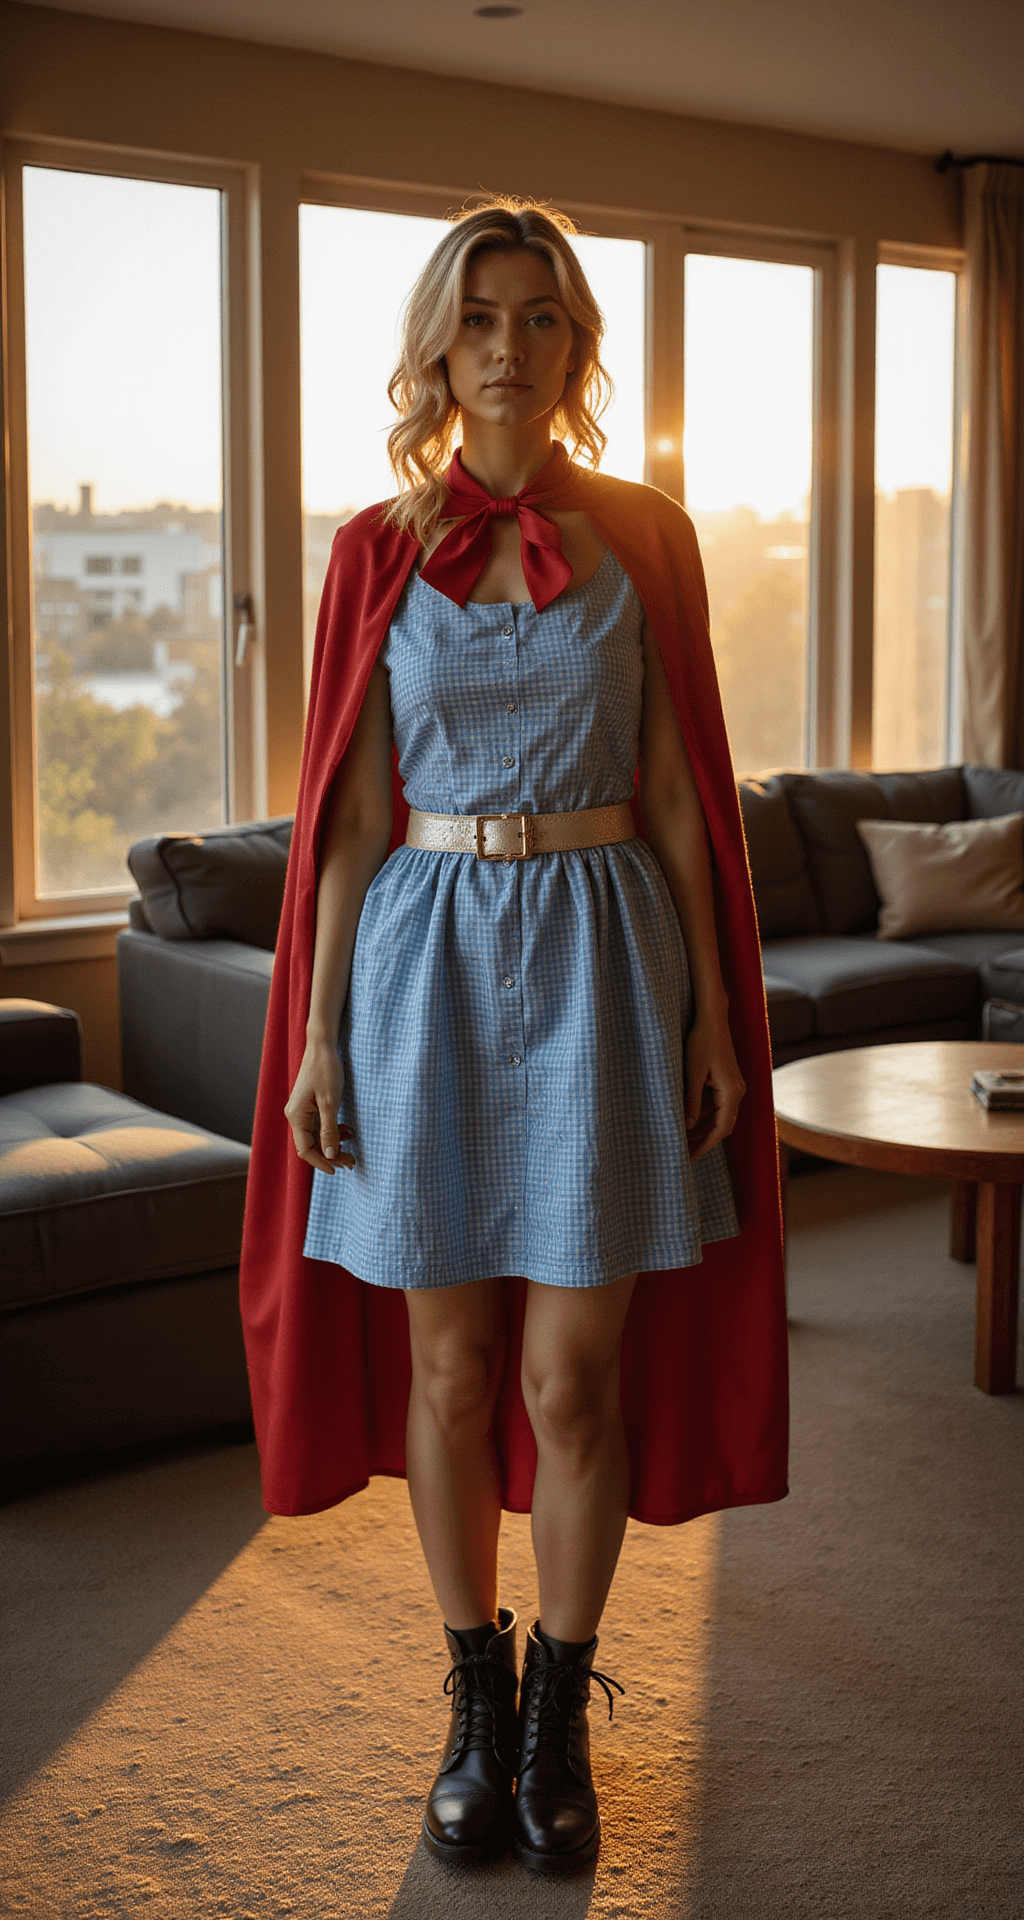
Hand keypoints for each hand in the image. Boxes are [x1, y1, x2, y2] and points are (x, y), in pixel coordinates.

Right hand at [284, 1040, 354, 1173]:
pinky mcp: (309, 1106)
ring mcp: (302, 1111)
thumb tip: (330, 1154)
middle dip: (331, 1155)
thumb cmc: (326, 1071)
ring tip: (352, 1152)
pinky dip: (333, 1132)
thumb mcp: (330, 1102)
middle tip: (352, 1162)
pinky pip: (319, 1126)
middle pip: (311, 1145)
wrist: (322, 1046)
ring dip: (333, 1145)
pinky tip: (348, 1132)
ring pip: (316, 1137)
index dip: (321, 1162)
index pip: (305, 1149)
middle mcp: (295, 1116)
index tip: (338, 1169)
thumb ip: (329, 1130)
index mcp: (296, 1116)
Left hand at [684, 1013, 744, 1161]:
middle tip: (685, 1152)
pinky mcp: (729, 1080)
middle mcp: (738, 1091)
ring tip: (686, 1139)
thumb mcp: (692, 1073)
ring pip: (722, 1116)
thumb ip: (692, 1101)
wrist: (712, 1018)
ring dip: (705, 1128)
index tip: (689, 1157)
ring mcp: (735, 1085)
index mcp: (731, 1092)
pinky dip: (707, 1114)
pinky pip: (719, 1104)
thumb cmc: (701, 1042)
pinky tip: (691, 1119)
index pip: (721, 1129)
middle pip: (724, 1126)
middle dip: (705, 1140)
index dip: (705, 1145)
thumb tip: (688, 1126)